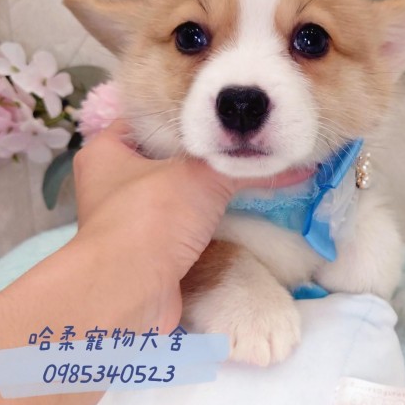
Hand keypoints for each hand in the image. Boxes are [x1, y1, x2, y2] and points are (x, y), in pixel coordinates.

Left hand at [72, 121, 311, 328]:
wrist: (132, 291)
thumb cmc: (152, 215)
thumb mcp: (201, 177)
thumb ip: (244, 166)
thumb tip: (297, 164)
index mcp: (107, 151)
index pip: (150, 118)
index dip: (186, 113)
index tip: (222, 113)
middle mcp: (112, 182)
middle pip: (166, 156)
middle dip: (202, 154)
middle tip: (240, 143)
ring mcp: (130, 217)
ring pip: (175, 191)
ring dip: (204, 189)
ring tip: (245, 171)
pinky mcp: (148, 246)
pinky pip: (182, 221)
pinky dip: (205, 217)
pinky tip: (237, 207)